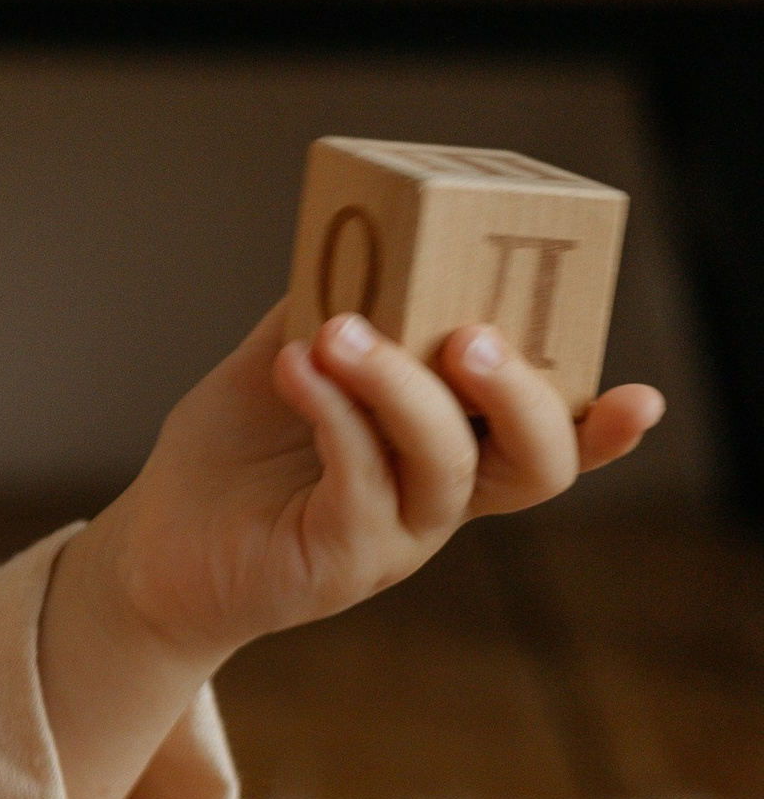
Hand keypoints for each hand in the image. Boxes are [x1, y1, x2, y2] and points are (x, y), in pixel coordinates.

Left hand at [105, 302, 664, 668]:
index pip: (550, 441)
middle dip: (518, 391)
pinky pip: (361, 486)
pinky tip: (295, 366)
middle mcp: (440, 498)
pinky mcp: (341, 563)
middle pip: (535, 462)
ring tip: (341, 330)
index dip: (603, 428)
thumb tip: (360, 234)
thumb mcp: (286, 361)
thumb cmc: (233, 454)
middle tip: (470, 335)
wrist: (158, 542)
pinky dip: (335, 414)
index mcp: (449, 448)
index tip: (641, 398)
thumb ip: (333, 307)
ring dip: (403, 386)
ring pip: (449, 466)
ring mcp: (397, 538)